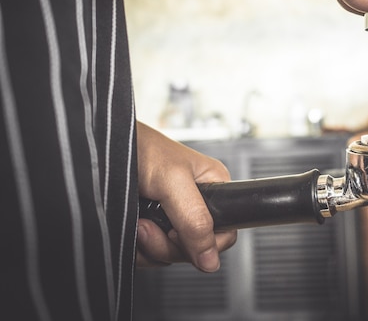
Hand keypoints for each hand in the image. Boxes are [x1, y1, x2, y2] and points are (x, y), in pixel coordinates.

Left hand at [135, 122, 236, 271]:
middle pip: (196, 248)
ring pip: (172, 254)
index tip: (178, 233)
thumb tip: (211, 260)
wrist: (105, 146)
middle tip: (149, 225)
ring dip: (150, 245)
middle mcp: (196, 204)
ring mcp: (173, 217)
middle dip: (168, 244)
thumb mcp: (173, 181)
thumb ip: (195, 219)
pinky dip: (139, 247)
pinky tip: (132, 225)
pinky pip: (152, 253)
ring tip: (139, 221)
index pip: (224, 233)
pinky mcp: (152, 225)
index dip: (202, 242)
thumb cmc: (141, 148)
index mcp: (214, 187)